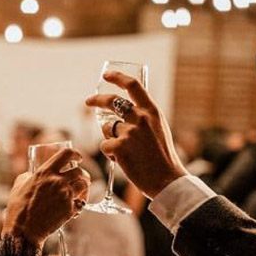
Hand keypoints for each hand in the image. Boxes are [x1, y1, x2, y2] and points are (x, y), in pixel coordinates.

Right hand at [3, 148, 89, 246]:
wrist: (24, 231)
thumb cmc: (19, 209)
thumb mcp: (18, 186)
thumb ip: (27, 176)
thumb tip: (31, 174)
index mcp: (45, 172)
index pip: (66, 154)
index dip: (75, 154)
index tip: (78, 158)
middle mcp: (57, 181)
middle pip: (79, 171)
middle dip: (82, 174)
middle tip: (80, 178)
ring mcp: (65, 195)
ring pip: (84, 185)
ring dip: (84, 188)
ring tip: (80, 191)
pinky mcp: (70, 209)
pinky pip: (81, 202)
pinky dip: (79, 203)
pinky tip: (74, 205)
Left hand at [85, 71, 187, 197]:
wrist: (167, 180)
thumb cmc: (163, 159)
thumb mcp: (159, 129)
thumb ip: (145, 118)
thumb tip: (125, 112)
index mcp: (152, 111)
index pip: (133, 85)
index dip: (118, 77)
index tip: (106, 75)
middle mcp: (140, 118)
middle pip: (111, 101)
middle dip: (97, 99)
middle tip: (88, 101)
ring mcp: (129, 132)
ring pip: (107, 128)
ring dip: (110, 138)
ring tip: (126, 152)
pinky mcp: (119, 147)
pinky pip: (105, 146)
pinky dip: (110, 154)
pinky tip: (124, 162)